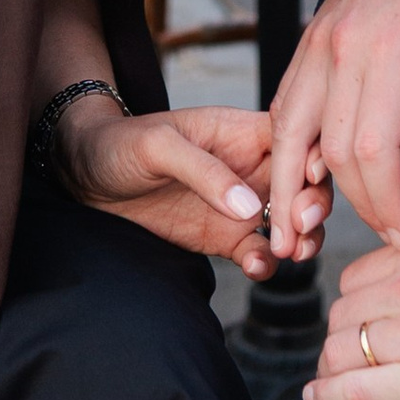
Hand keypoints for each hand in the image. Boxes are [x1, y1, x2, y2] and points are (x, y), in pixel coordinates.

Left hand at [59, 102, 330, 278]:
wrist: (84, 178)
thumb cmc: (119, 144)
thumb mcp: (157, 146)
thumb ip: (203, 171)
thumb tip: (251, 208)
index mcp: (240, 131)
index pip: (296, 137)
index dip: (312, 156)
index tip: (309, 180)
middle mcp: (249, 167)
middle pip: (305, 181)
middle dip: (314, 203)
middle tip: (301, 225)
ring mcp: (239, 204)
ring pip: (293, 220)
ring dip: (303, 237)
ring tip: (293, 251)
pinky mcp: (223, 236)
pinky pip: (260, 252)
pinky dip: (269, 263)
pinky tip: (259, 268)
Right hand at [266, 0, 399, 256]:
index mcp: (390, 51)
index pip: (373, 151)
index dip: (386, 204)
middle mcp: (342, 49)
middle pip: (332, 152)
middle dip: (354, 205)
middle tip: (380, 235)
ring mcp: (315, 45)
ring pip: (288, 132)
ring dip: (290, 188)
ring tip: (294, 233)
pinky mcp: (304, 44)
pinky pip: (283, 105)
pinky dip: (284, 148)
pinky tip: (294, 179)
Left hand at [307, 231, 399, 399]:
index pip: (357, 279)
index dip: (353, 305)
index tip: (356, 322)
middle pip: (343, 316)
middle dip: (340, 338)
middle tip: (344, 357)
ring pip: (342, 351)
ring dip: (333, 368)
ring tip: (333, 382)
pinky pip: (355, 390)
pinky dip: (328, 396)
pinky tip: (317, 399)